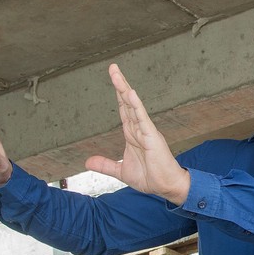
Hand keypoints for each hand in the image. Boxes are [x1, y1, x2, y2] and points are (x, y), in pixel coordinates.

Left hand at [85, 65, 190, 204]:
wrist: (166, 188)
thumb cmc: (150, 177)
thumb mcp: (121, 171)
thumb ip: (105, 165)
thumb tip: (87, 162)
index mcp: (132, 134)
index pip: (123, 110)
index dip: (118, 94)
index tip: (113, 78)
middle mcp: (139, 129)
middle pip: (127, 102)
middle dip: (120, 85)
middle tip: (113, 67)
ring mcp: (146, 131)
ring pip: (134, 106)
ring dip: (125, 90)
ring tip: (117, 75)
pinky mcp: (152, 137)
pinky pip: (143, 119)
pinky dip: (137, 106)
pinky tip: (131, 94)